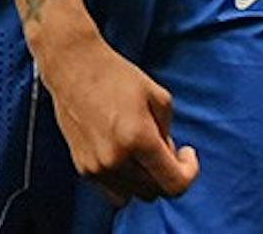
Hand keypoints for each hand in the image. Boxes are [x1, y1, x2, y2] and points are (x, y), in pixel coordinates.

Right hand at [40, 34, 199, 206]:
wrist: (73, 67)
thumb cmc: (116, 76)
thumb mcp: (158, 96)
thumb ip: (167, 132)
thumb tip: (166, 156)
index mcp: (138, 139)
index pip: (175, 184)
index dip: (189, 172)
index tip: (186, 154)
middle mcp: (116, 159)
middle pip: (155, 191)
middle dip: (166, 172)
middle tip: (163, 144)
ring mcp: (96, 167)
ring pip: (134, 194)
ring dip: (144, 179)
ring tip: (140, 149)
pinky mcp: (82, 168)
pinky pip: (113, 189)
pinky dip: (124, 179)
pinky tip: (122, 152)